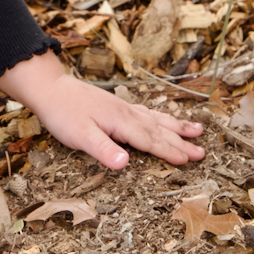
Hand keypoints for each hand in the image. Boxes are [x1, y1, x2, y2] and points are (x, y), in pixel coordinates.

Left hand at [0, 51, 203, 170]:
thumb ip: (103, 150)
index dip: (169, 151)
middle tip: (202, 152)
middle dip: (181, 142)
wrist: (50, 89)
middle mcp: (126, 114)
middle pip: (159, 130)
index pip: (150, 141)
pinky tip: (164, 119)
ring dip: (176, 126)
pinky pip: (146, 112)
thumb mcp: (80, 136)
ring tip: (197, 129)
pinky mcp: (116, 106)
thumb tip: (126, 165)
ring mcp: (122, 108)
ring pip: (155, 119)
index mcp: (120, 122)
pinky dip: (160, 117)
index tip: (189, 160)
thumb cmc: (63, 114)